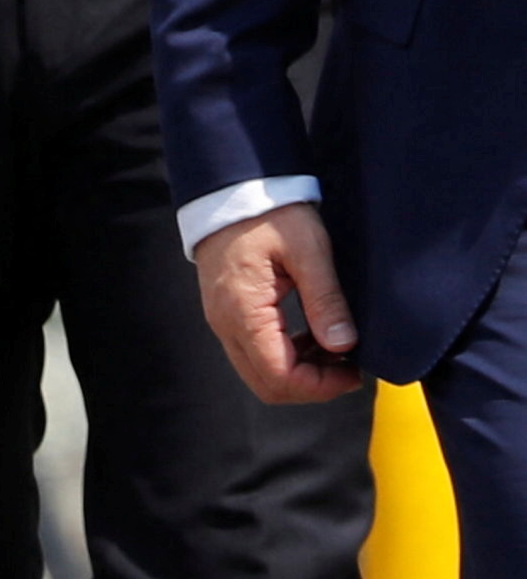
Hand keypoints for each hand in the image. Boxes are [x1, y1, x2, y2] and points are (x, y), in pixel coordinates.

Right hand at [195, 203, 370, 401]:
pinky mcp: (228, 314)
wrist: (232, 191)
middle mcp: (226, 325)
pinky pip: (255, 353)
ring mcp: (223, 322)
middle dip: (312, 386)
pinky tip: (314, 337)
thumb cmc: (270, 214)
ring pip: (260, 373)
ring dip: (300, 373)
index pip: (279, 376)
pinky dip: (287, 357)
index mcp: (244, 312)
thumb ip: (326, 301)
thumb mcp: (309, 251)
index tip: (355, 373)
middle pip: (267, 385)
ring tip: (336, 350)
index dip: (320, 386)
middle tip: (349, 368)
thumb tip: (344, 345)